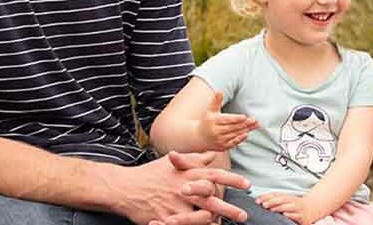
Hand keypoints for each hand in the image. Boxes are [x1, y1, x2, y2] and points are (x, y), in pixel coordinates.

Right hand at [95, 151, 249, 224]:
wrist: (124, 187)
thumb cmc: (150, 174)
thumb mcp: (172, 163)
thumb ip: (195, 159)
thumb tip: (212, 154)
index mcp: (187, 173)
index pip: (214, 174)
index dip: (232, 179)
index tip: (247, 185)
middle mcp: (183, 188)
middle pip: (211, 199)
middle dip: (229, 208)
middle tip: (242, 215)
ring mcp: (175, 205)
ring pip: (200, 216)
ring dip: (214, 222)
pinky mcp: (166, 218)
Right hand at [198, 90, 258, 150]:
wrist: (199, 137)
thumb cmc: (207, 121)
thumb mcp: (210, 110)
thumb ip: (216, 101)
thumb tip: (219, 91)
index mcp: (213, 121)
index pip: (226, 120)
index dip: (236, 119)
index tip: (244, 117)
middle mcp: (216, 132)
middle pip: (233, 127)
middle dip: (245, 124)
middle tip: (254, 120)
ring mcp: (219, 140)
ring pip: (234, 134)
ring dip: (246, 130)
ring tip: (255, 125)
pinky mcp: (222, 147)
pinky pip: (232, 143)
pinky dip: (240, 139)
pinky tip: (247, 134)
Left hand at [255, 192, 320, 224]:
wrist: (313, 208)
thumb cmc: (297, 205)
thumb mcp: (287, 200)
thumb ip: (274, 200)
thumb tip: (259, 200)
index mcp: (288, 197)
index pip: (276, 195)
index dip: (267, 197)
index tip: (259, 200)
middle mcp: (293, 202)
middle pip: (282, 200)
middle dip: (272, 202)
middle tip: (264, 205)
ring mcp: (298, 209)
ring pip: (289, 207)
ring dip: (280, 208)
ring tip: (272, 209)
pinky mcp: (302, 217)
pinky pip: (296, 215)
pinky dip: (291, 215)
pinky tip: (285, 215)